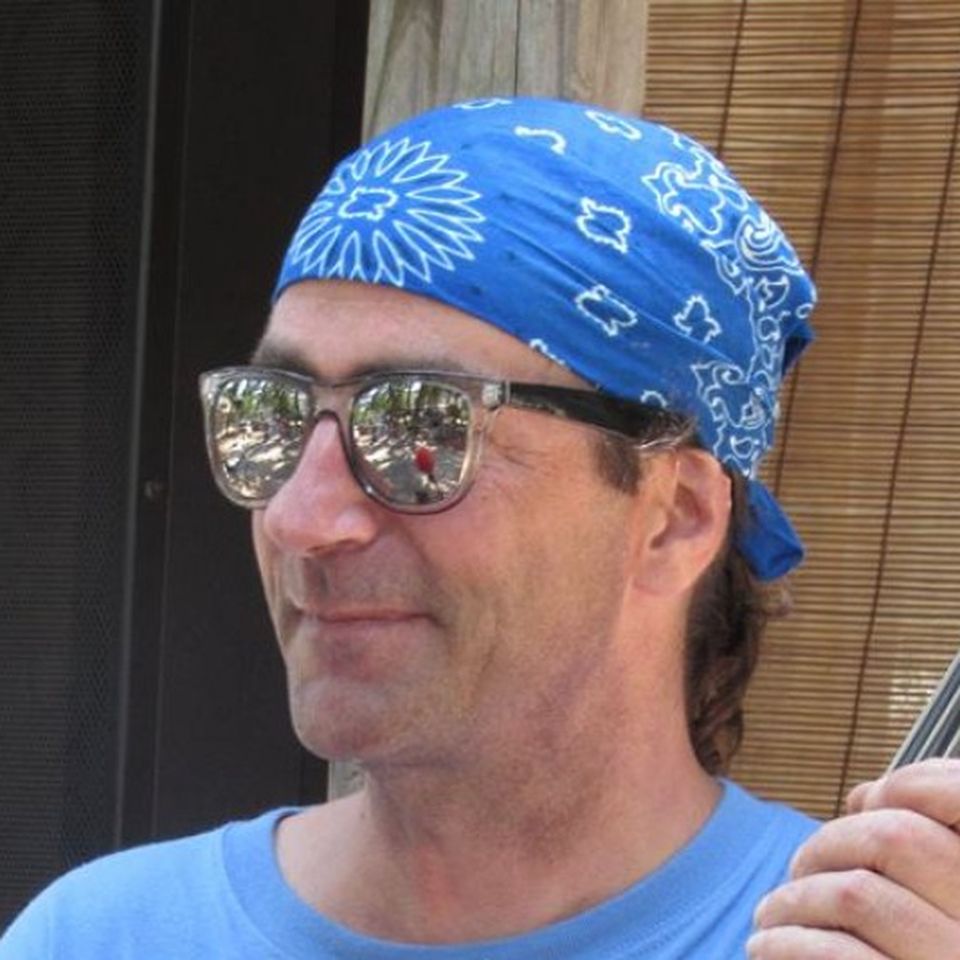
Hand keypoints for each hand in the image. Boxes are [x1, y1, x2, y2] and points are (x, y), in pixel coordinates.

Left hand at [747, 758, 959, 958]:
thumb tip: (864, 798)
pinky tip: (767, 949)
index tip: (866, 799)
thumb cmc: (923, 959)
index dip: (912, 784)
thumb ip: (926, 861)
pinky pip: (834, 956)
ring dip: (795, 896)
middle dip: (830, 841)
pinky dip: (787, 944)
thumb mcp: (943, 918)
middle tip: (797, 866)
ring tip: (770, 914)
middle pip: (895, 837)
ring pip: (854, 892)